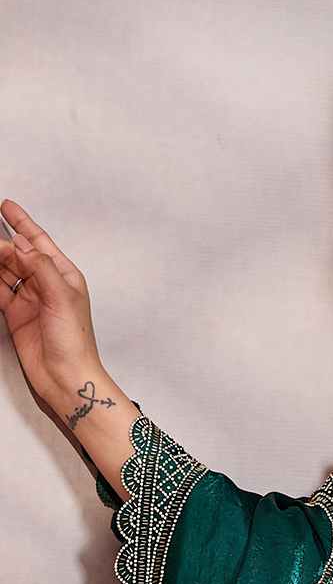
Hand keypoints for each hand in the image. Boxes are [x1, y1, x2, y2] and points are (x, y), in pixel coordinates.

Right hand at [1, 198, 139, 496]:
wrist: (67, 377)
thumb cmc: (74, 340)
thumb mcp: (61, 295)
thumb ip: (39, 266)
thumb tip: (21, 244)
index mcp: (65, 275)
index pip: (38, 241)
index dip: (22, 222)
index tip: (5, 205)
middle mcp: (48, 285)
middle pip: (18, 254)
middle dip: (1, 242)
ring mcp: (31, 300)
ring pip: (6, 271)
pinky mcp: (16, 316)